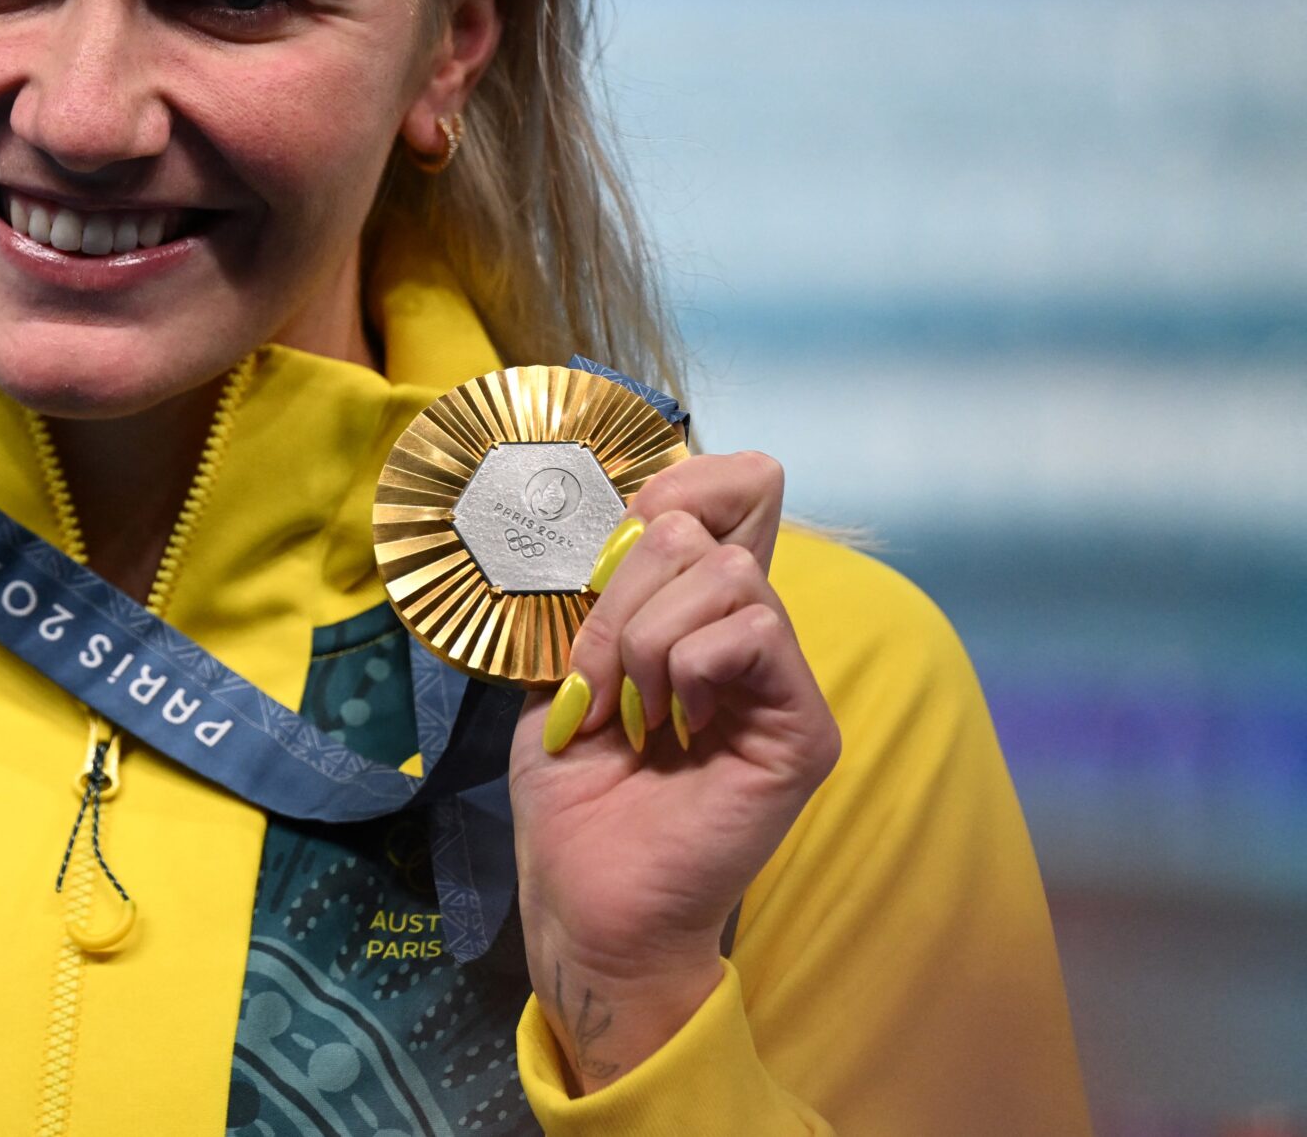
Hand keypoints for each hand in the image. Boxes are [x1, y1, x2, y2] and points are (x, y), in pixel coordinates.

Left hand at [508, 450, 840, 1093]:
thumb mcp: (567, 662)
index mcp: (693, 610)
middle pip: (698, 529)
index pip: (730, 492)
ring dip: (650, 638)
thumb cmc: (573, 789)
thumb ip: (604, 585)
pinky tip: (679, 728)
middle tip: (604, 681)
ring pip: (727, 572)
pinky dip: (691, 668)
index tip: (618, 527)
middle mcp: (746, 634)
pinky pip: (753, 632)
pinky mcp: (805, 726)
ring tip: (638, 712)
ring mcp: (781, 680)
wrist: (584, 890)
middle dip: (623, 597)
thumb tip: (636, 505)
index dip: (681, 482)